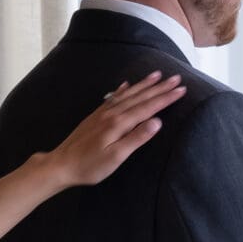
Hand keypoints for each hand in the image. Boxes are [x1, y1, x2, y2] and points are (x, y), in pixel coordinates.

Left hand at [43, 73, 186, 188]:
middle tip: (176, 78)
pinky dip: (123, 89)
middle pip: (140, 97)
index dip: (166, 98)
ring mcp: (102, 113)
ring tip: (157, 75)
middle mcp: (112, 114)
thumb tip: (157, 121)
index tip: (181, 89)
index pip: (148, 107)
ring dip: (144, 84)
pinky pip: (113, 97)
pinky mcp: (95, 116)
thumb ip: (136, 138)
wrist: (61, 165)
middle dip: (160, 87)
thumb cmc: (89, 166)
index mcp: (119, 124)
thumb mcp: (116, 157)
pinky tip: (127, 84)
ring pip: (128, 94)